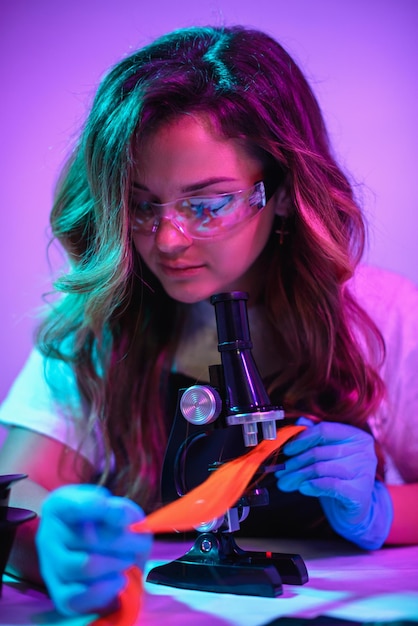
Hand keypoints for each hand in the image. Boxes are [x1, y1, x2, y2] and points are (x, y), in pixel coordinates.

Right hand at [36, 484, 151, 615]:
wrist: (87, 549)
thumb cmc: (101, 522)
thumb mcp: (109, 504)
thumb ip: (119, 509)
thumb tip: (125, 519)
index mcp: (59, 506)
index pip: (74, 505)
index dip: (101, 509)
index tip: (123, 516)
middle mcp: (48, 535)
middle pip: (89, 538)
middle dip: (124, 541)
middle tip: (141, 541)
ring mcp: (50, 566)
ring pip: (85, 566)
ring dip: (116, 563)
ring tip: (128, 559)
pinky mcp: (57, 594)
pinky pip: (79, 598)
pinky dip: (106, 589)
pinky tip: (118, 579)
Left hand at [275, 418, 392, 548]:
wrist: (354, 509)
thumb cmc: (338, 477)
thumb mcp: (327, 454)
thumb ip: (315, 435)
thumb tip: (299, 422)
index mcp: (356, 436)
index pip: (324, 430)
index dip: (302, 439)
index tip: (287, 450)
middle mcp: (364, 451)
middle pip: (319, 451)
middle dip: (295, 462)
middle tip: (280, 471)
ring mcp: (364, 472)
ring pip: (321, 468)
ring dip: (298, 475)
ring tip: (285, 482)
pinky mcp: (360, 493)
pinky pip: (331, 485)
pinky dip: (313, 485)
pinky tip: (302, 488)